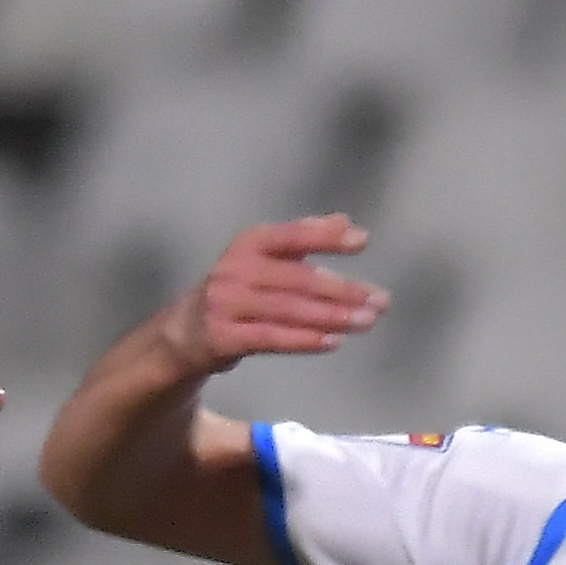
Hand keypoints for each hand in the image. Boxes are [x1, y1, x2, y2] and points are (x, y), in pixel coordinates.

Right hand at [176, 215, 388, 371]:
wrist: (185, 331)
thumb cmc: (238, 291)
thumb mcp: (265, 259)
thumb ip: (304, 241)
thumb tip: (347, 223)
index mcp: (251, 243)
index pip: (292, 235)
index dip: (326, 237)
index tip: (362, 241)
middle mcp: (237, 269)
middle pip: (298, 278)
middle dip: (343, 289)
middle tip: (380, 299)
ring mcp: (228, 303)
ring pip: (289, 310)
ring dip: (332, 316)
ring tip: (366, 321)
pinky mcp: (224, 337)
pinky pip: (271, 338)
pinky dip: (304, 340)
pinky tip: (334, 341)